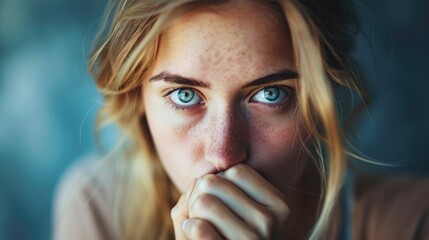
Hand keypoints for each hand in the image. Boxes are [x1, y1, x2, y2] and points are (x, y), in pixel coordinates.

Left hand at [171, 164, 289, 238]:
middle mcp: (270, 221)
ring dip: (193, 211)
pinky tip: (195, 233)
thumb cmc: (230, 236)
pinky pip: (199, 227)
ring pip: (203, 201)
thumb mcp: (238, 209)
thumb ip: (220, 185)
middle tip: (205, 213)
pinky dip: (189, 226)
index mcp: (278, 204)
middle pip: (214, 182)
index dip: (219, 181)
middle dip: (201, 194)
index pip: (236, 170)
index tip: (220, 200)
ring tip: (202, 224)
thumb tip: (202, 179)